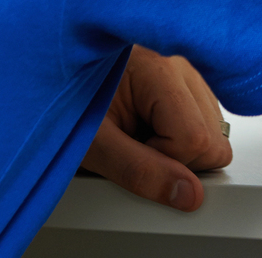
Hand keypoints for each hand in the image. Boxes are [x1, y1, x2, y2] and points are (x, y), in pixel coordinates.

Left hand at [82, 46, 232, 210]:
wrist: (47, 73)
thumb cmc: (68, 101)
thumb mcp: (94, 143)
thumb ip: (140, 171)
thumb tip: (188, 194)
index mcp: (160, 71)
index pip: (196, 140)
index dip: (163, 161)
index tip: (129, 149)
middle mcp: (180, 66)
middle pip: (213, 140)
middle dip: (177, 158)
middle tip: (134, 145)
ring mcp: (185, 73)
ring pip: (214, 134)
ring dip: (179, 148)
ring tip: (137, 134)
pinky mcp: (184, 84)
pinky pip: (203, 125)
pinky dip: (179, 137)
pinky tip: (147, 128)